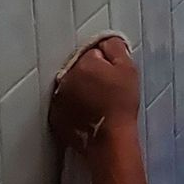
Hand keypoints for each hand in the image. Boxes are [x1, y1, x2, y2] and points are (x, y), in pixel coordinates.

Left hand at [49, 35, 139, 156]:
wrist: (111, 141)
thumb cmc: (121, 107)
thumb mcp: (128, 69)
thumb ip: (115, 48)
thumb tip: (106, 42)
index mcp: (83, 63)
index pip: (93, 53)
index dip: (106, 63)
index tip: (113, 76)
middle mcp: (66, 78)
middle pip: (79, 69)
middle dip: (91, 76)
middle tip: (107, 91)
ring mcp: (58, 99)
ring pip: (71, 86)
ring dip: (80, 91)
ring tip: (98, 105)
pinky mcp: (56, 117)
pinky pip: (64, 105)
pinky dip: (73, 108)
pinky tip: (88, 115)